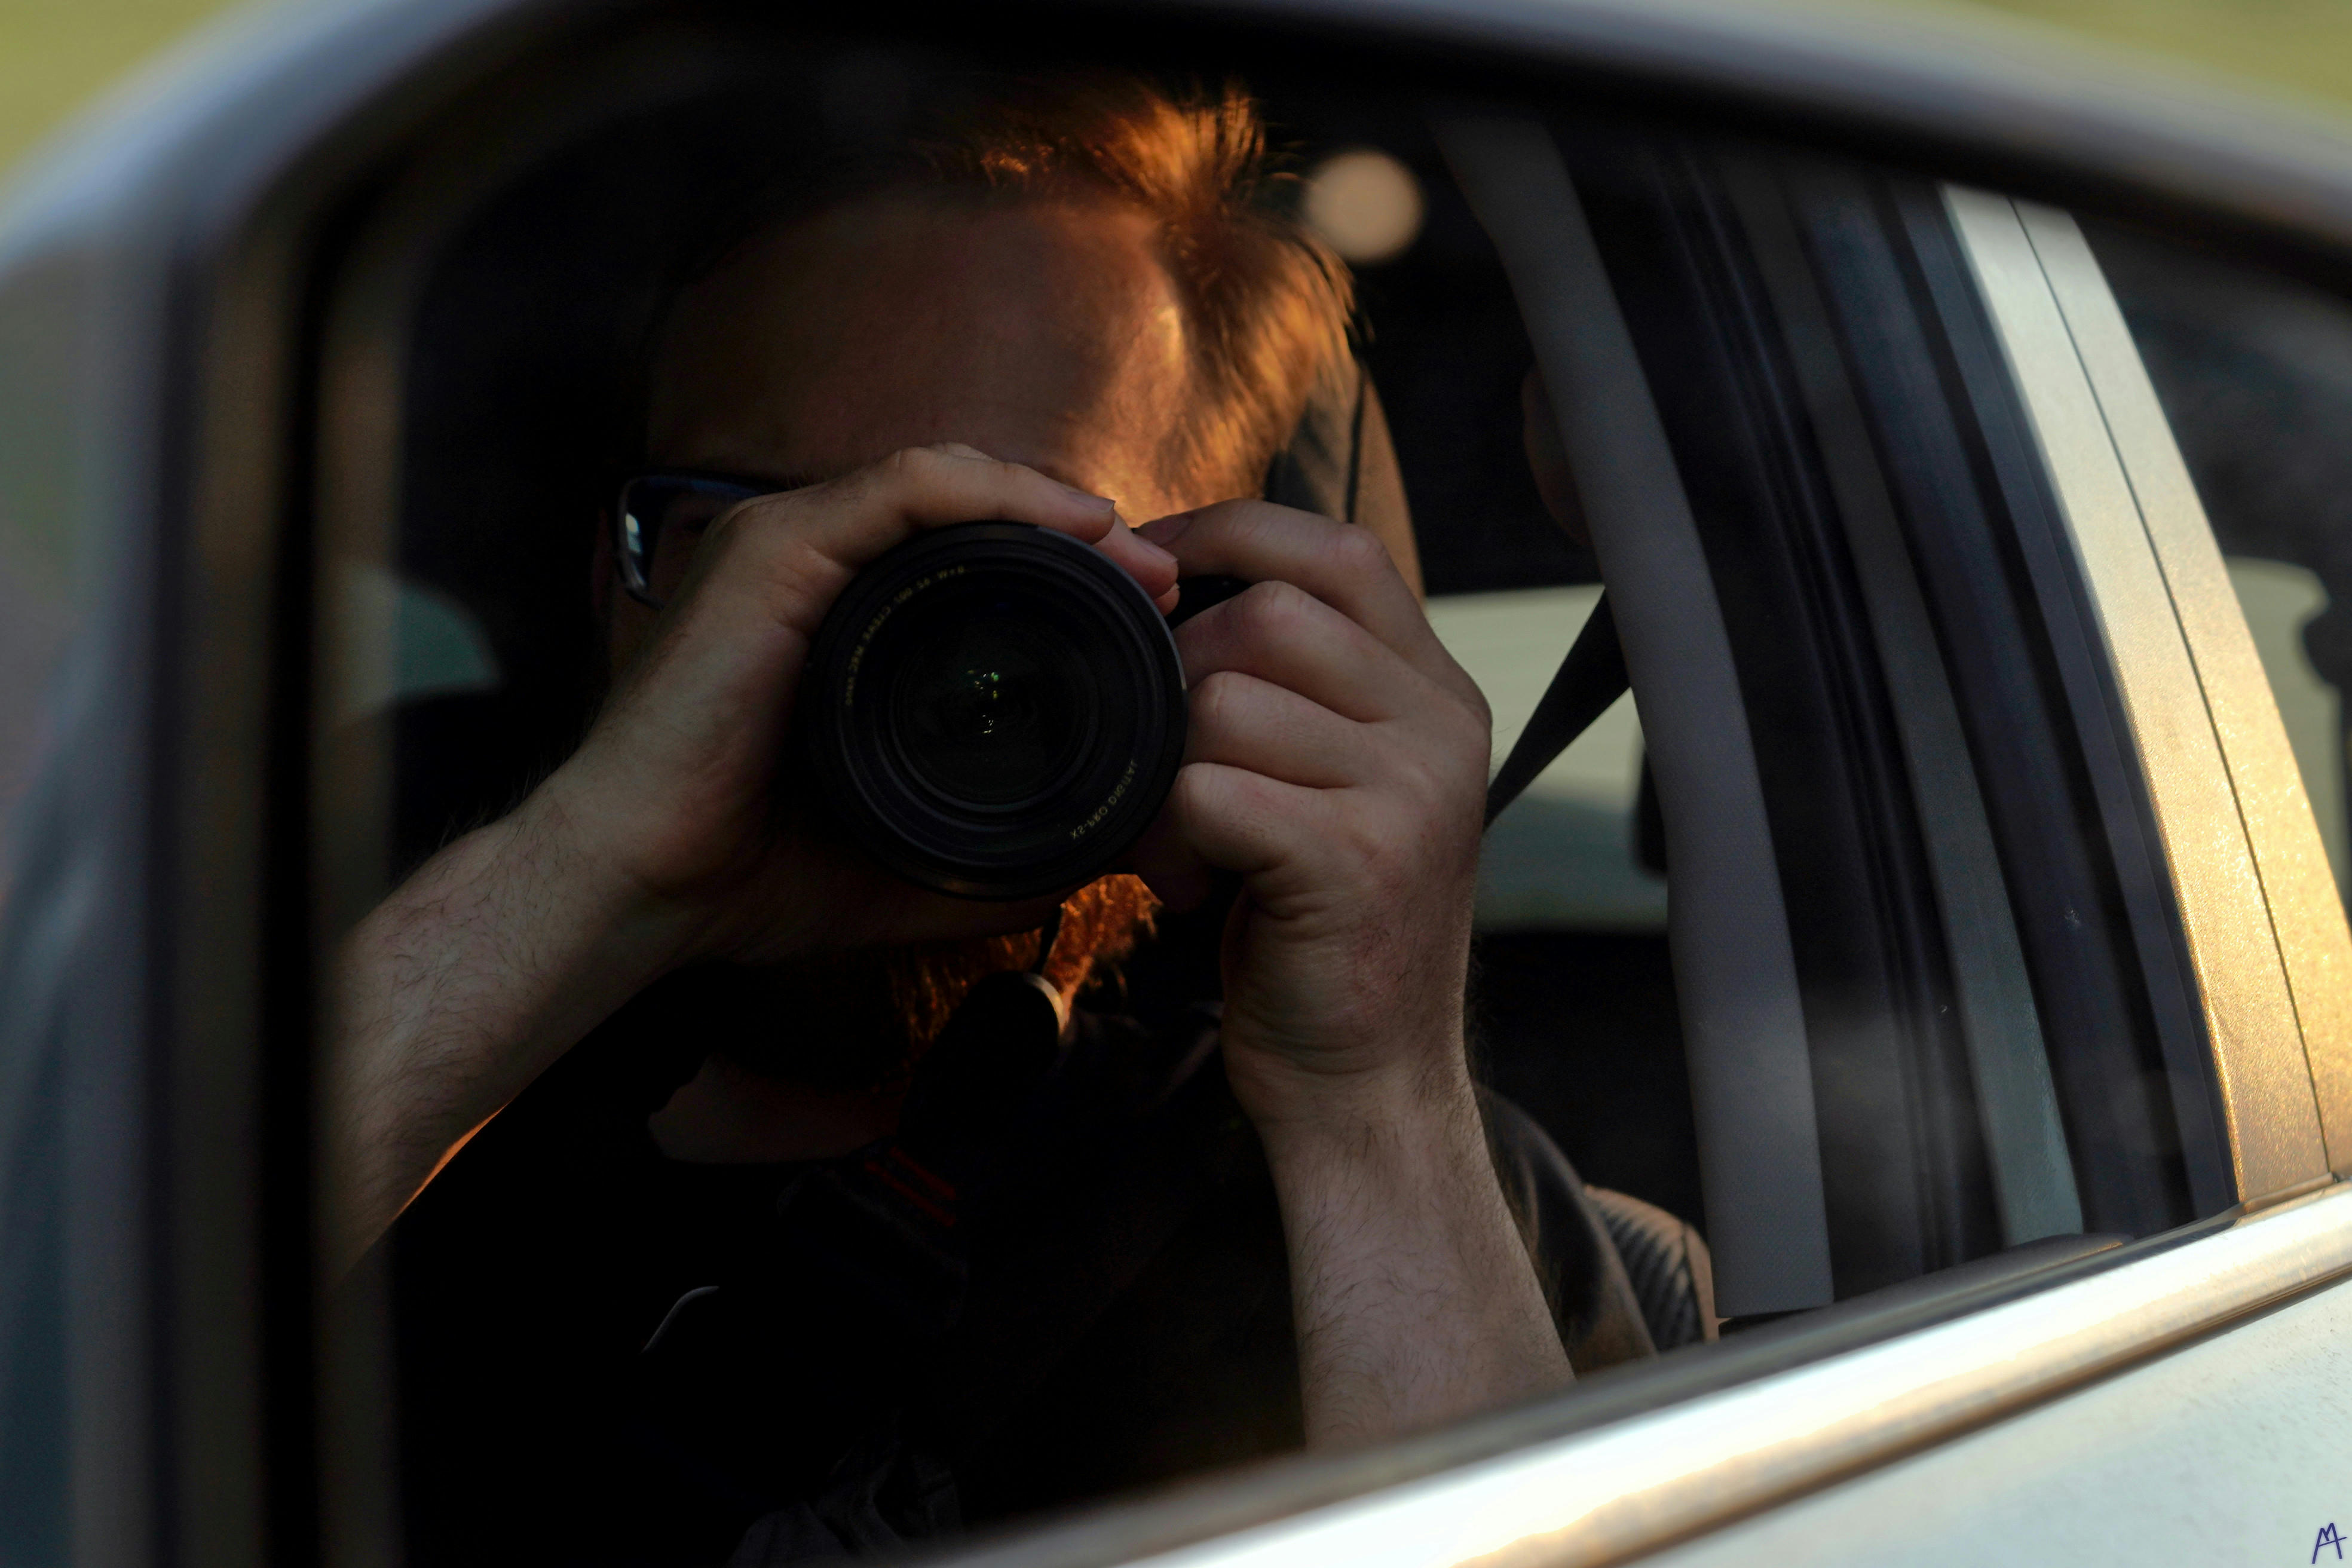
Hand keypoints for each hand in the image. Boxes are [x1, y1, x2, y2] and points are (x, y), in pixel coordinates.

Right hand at [544, 443, 1178, 968]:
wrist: (639, 890)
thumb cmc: (747, 872)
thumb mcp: (904, 859)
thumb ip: (990, 858)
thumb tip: (1091, 863)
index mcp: (841, 617)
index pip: (970, 555)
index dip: (1069, 570)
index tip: (1152, 616)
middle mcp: (814, 563)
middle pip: (969, 509)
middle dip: (1076, 533)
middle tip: (1162, 582)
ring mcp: (789, 545)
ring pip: (945, 479)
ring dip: (1050, 506)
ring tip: (1132, 555)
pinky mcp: (773, 549)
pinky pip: (902, 488)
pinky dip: (992, 493)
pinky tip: (1066, 522)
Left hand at [1129, 501, 1491, 1132]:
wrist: (1368, 1082)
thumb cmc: (1322, 927)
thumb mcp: (1338, 784)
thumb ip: (1299, 690)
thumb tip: (1168, 588)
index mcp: (1439, 692)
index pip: (1338, 549)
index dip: (1230, 533)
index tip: (1151, 571)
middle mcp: (1443, 727)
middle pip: (1266, 614)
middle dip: (1177, 675)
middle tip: (1164, 764)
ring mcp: (1409, 793)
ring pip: (1227, 698)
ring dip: (1164, 768)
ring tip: (1173, 844)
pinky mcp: (1355, 861)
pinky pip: (1210, 789)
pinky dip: (1167, 834)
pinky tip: (1182, 887)